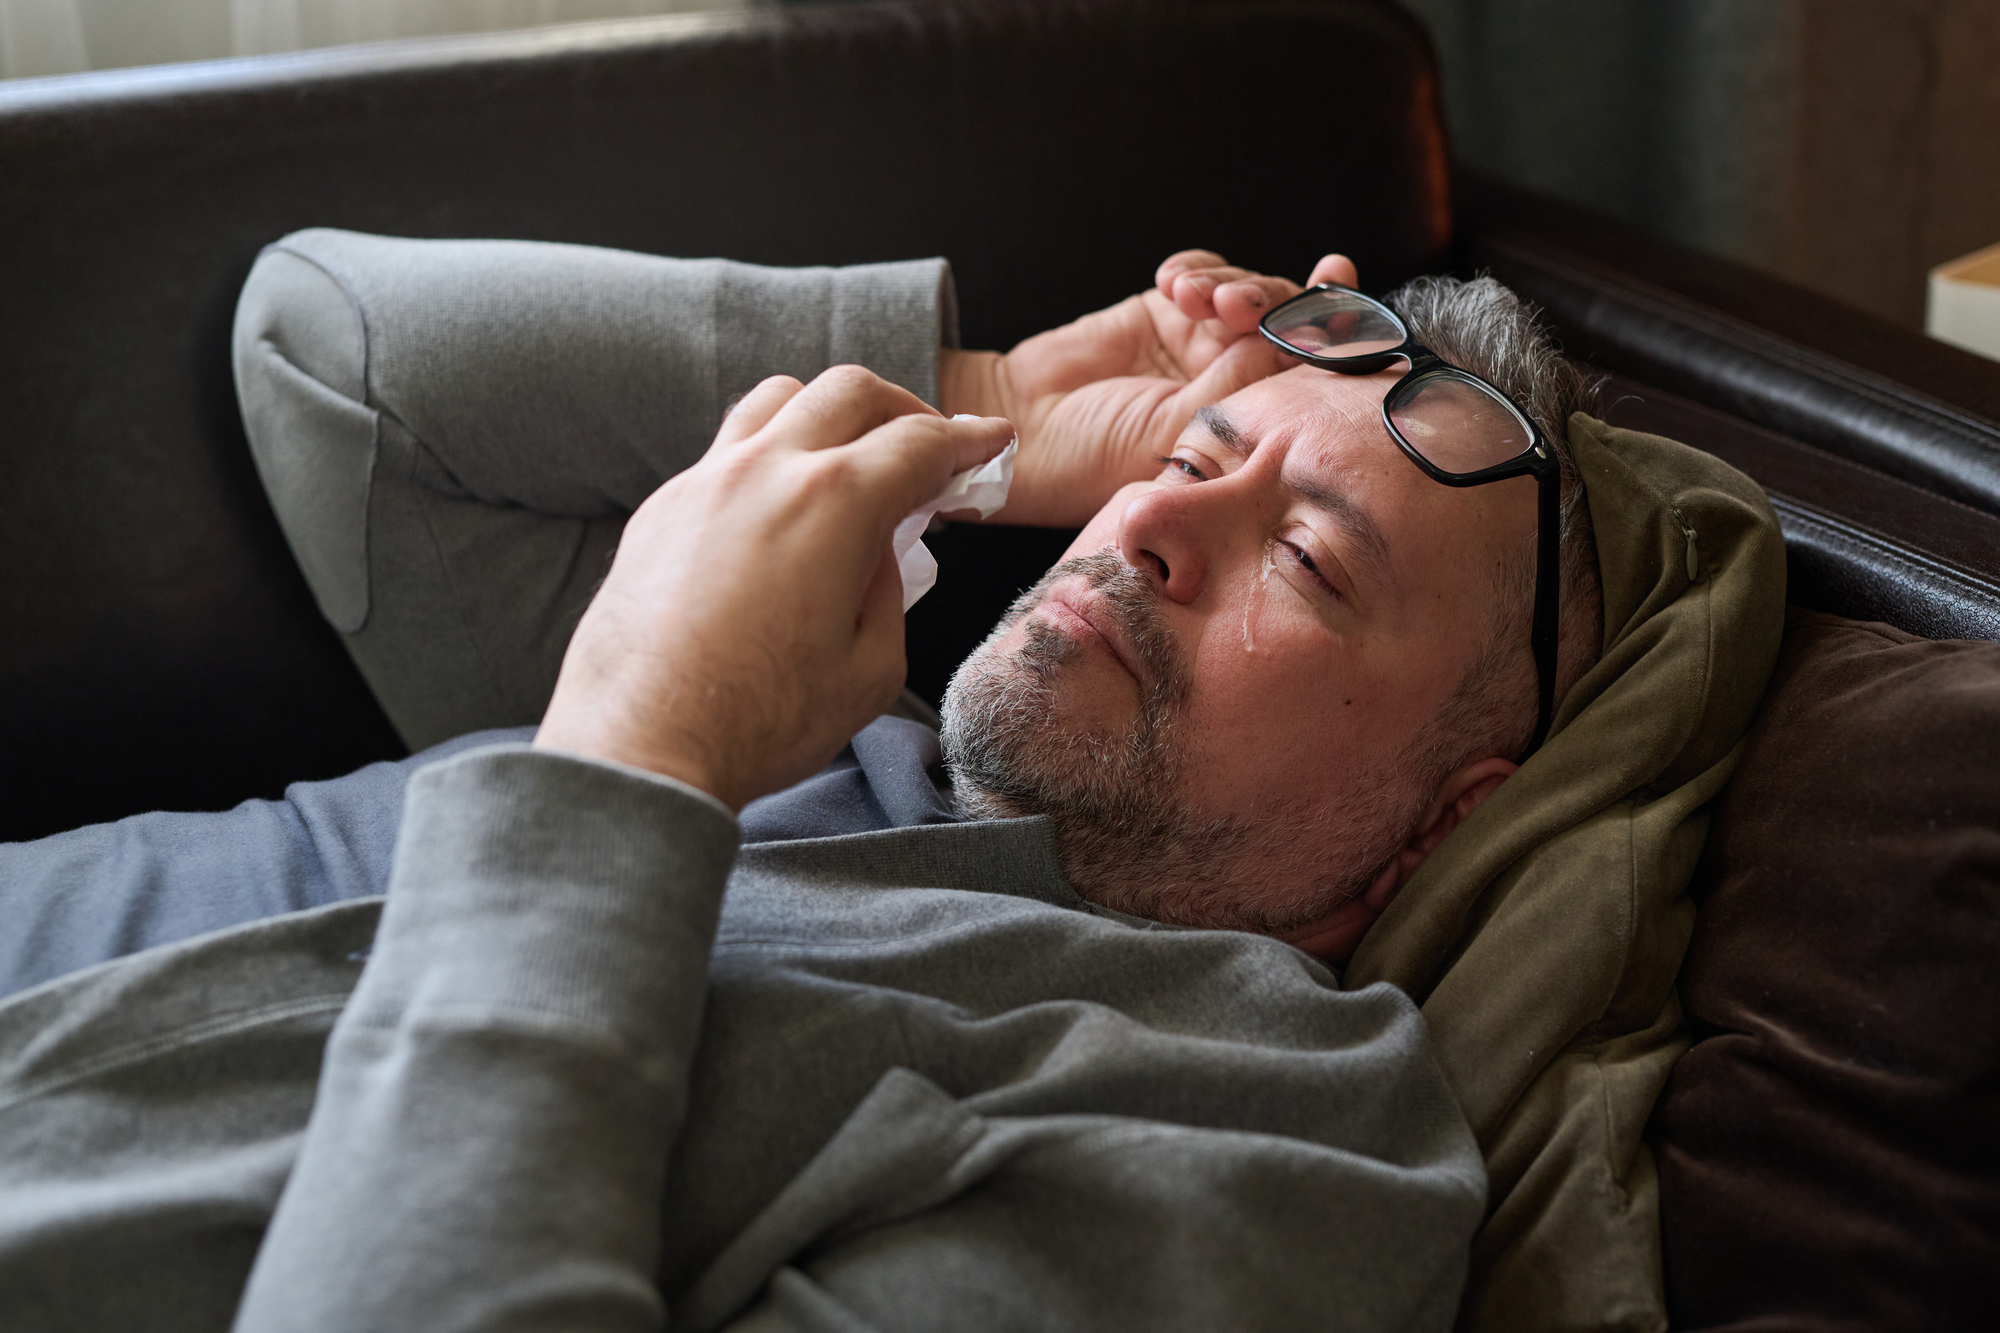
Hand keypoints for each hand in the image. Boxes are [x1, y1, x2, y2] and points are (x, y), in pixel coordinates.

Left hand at [534, 367, 1013, 809]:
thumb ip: (890, 591)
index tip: (987, 444)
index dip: (967, 441)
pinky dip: (770, 458)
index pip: (920, 442)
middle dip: (904, 411)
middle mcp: (766, 470)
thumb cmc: (758, 722)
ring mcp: (704, 482)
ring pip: (778, 401)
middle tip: (927, 450)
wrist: (641, 748)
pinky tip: (779, 510)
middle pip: (850, 393)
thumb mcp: (871, 669)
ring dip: (829, 416)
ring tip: (849, 461)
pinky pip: (726, 452)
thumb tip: (877, 551)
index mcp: (834, 503)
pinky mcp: (660, 510)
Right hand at [940, 250, 1359, 525]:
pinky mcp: (1165, 312)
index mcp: (1250, 424)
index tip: (1337, 281)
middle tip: (1235, 304)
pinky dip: (1194, 268)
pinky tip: (1171, 285)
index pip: (1309, 370)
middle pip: (1286, 319)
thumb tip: (1300, 334)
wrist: (1021, 430)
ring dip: (1227, 282)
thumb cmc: (1095, 458)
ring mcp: (1201, 345)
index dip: (1334, 324)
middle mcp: (1234, 382)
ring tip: (1193, 298)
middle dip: (1270, 298)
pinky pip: (1202, 272)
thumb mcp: (1180, 430)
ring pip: (1246, 289)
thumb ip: (1238, 381)